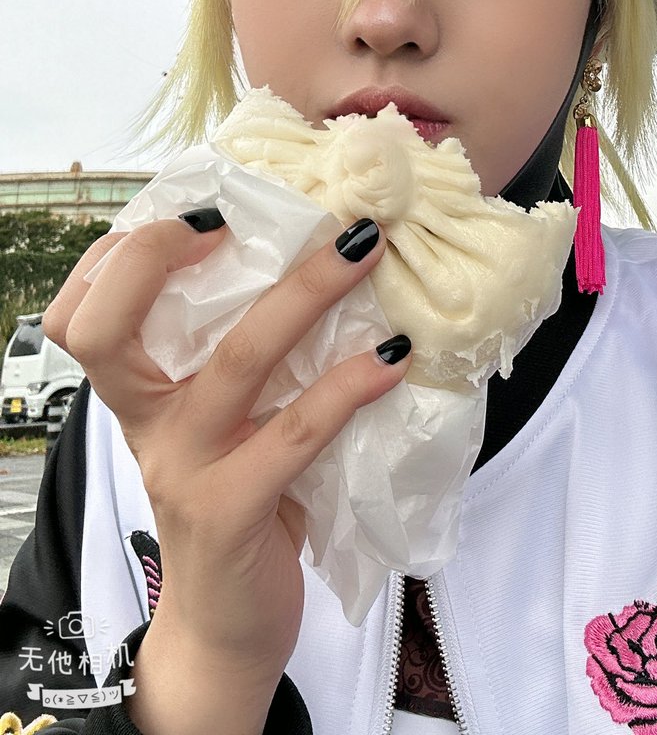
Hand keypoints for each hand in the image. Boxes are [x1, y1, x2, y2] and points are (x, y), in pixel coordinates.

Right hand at [43, 211, 409, 734]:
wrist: (226, 627)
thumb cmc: (234, 504)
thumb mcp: (217, 427)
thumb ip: (237, 363)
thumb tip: (309, 264)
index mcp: (139, 398)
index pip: (81, 315)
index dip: (120, 256)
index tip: (200, 216)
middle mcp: (148, 426)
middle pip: (120, 324)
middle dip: (169, 250)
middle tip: (262, 213)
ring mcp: (185, 470)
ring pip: (233, 361)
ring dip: (305, 293)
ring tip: (363, 250)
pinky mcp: (232, 512)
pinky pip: (295, 432)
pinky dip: (349, 386)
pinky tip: (393, 357)